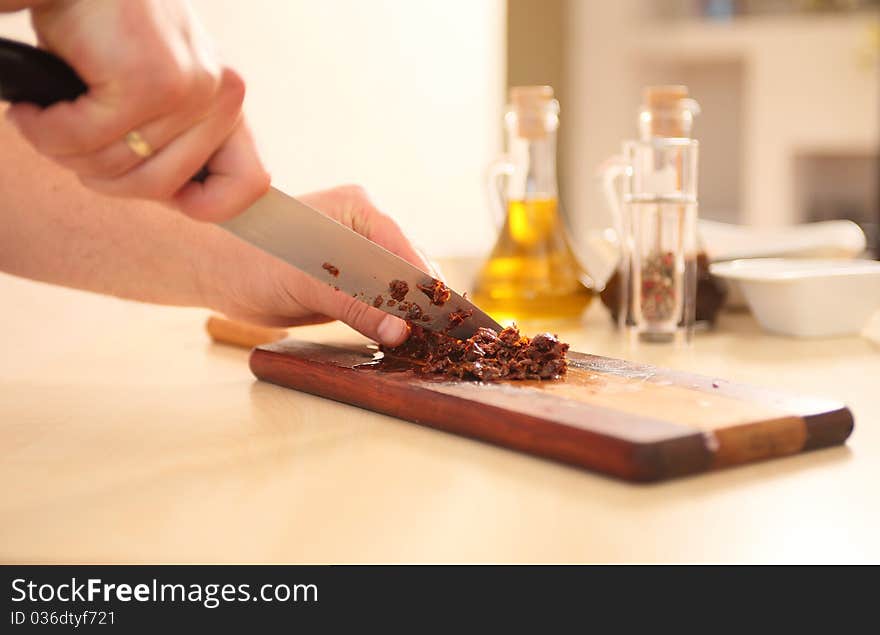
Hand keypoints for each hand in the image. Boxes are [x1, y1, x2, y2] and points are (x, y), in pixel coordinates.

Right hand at [5, 0, 268, 220]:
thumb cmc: (108, 29)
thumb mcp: (159, 89)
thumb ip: (175, 140)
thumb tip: (180, 199)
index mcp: (229, 101)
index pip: (249, 182)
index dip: (208, 205)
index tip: (166, 196)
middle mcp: (221, 95)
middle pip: (160, 186)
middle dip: (102, 178)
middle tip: (69, 147)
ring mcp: (188, 90)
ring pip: (116, 166)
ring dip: (64, 152)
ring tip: (45, 123)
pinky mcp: (146, 83)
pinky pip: (84, 140)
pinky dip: (45, 132)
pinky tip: (31, 112)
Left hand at [205, 185, 436, 346]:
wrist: (219, 272)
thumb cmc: (252, 262)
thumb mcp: (305, 282)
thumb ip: (354, 305)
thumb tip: (400, 331)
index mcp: (358, 209)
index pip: (402, 246)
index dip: (421, 283)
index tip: (439, 317)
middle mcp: (365, 228)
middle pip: (406, 267)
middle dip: (418, 302)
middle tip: (436, 337)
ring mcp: (360, 256)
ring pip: (397, 288)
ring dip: (406, 315)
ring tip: (424, 342)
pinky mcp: (352, 282)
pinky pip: (381, 302)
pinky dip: (389, 321)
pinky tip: (399, 339)